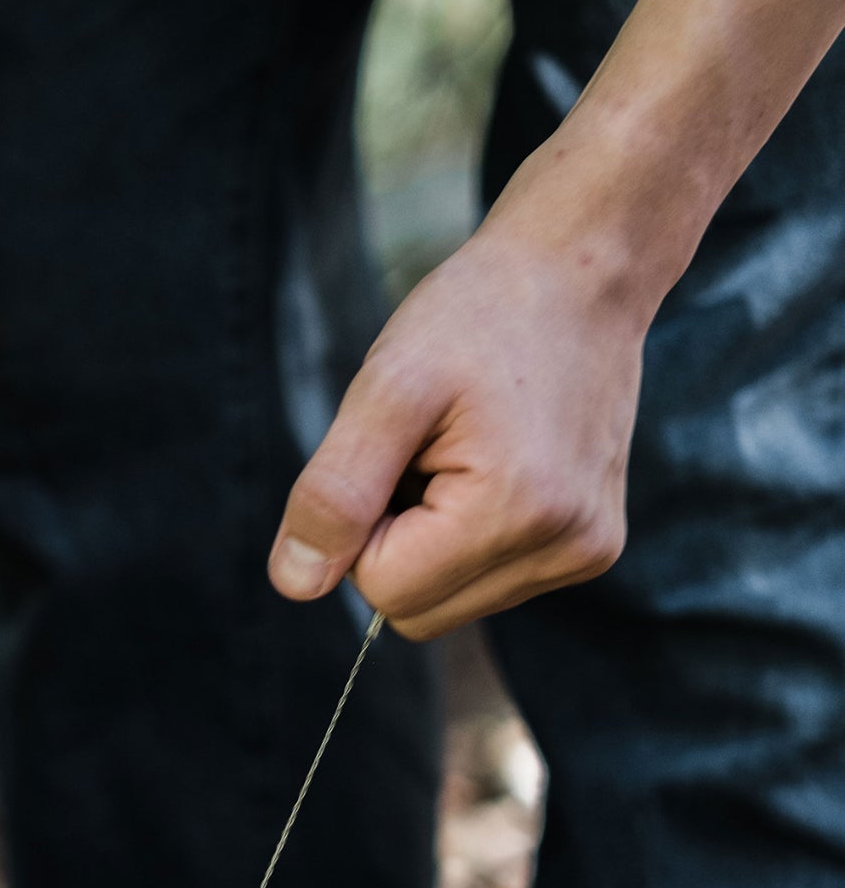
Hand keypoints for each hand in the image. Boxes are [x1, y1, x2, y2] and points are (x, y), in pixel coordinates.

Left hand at [267, 224, 644, 640]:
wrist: (580, 274)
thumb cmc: (478, 316)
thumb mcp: (387, 387)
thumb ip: (335, 493)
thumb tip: (297, 585)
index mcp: (519, 512)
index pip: (383, 591)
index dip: (362, 528)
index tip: (396, 453)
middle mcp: (568, 550)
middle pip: (416, 613)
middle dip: (394, 541)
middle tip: (424, 453)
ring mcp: (586, 555)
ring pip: (448, 606)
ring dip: (428, 540)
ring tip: (460, 453)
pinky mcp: (591, 550)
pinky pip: (486, 584)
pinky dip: (465, 537)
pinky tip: (490, 466)